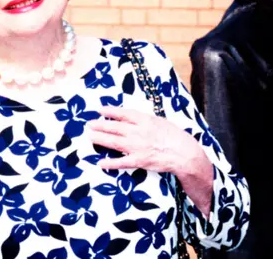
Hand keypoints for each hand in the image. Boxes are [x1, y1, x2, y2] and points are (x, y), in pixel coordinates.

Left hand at [87, 106, 212, 216]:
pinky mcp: (139, 161)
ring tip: (90, 137)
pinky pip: (122, 162)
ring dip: (101, 139)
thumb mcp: (160, 121)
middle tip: (89, 124)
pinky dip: (110, 163)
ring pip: (115, 142)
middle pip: (115, 127)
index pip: (124, 114)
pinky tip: (100, 162)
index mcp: (145, 120)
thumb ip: (146, 121)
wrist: (183, 153)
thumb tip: (132, 119)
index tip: (100, 110)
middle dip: (100, 125)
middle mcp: (139, 132)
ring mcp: (138, 147)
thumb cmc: (175, 136)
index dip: (111, 111)